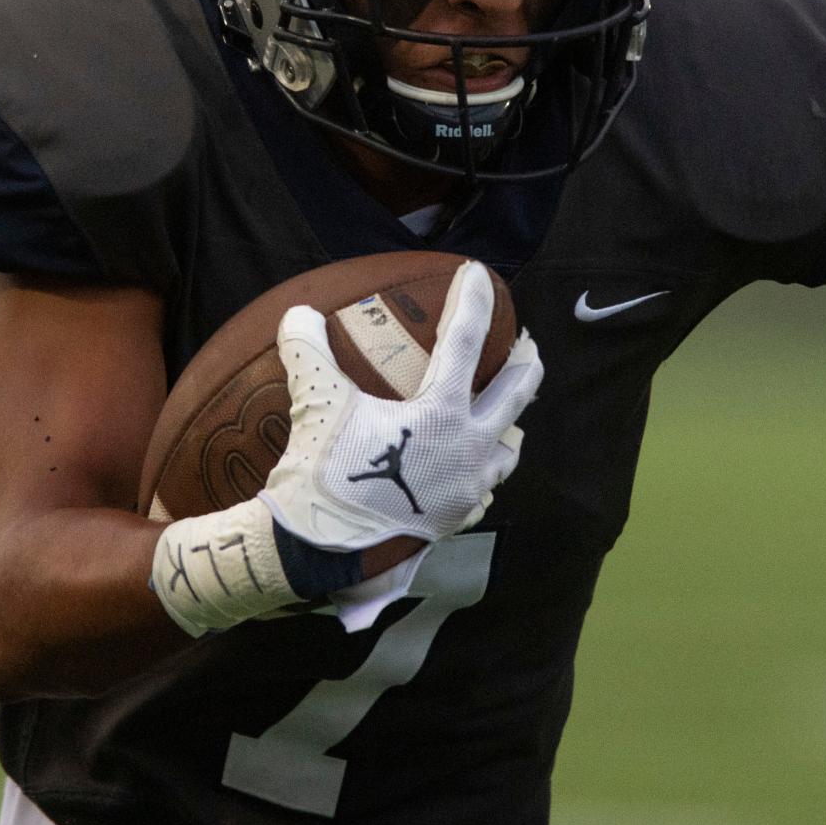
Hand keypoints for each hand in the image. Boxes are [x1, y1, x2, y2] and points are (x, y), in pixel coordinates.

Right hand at [261, 261, 542, 549]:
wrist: (319, 549)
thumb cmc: (323, 473)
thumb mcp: (316, 404)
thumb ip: (310, 352)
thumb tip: (297, 313)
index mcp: (442, 414)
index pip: (465, 342)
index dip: (472, 302)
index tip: (480, 275)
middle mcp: (468, 450)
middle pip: (513, 397)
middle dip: (525, 367)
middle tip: (529, 346)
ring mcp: (467, 489)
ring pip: (506, 451)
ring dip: (507, 427)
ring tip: (502, 416)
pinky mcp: (455, 520)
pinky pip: (483, 490)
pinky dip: (481, 473)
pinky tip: (469, 471)